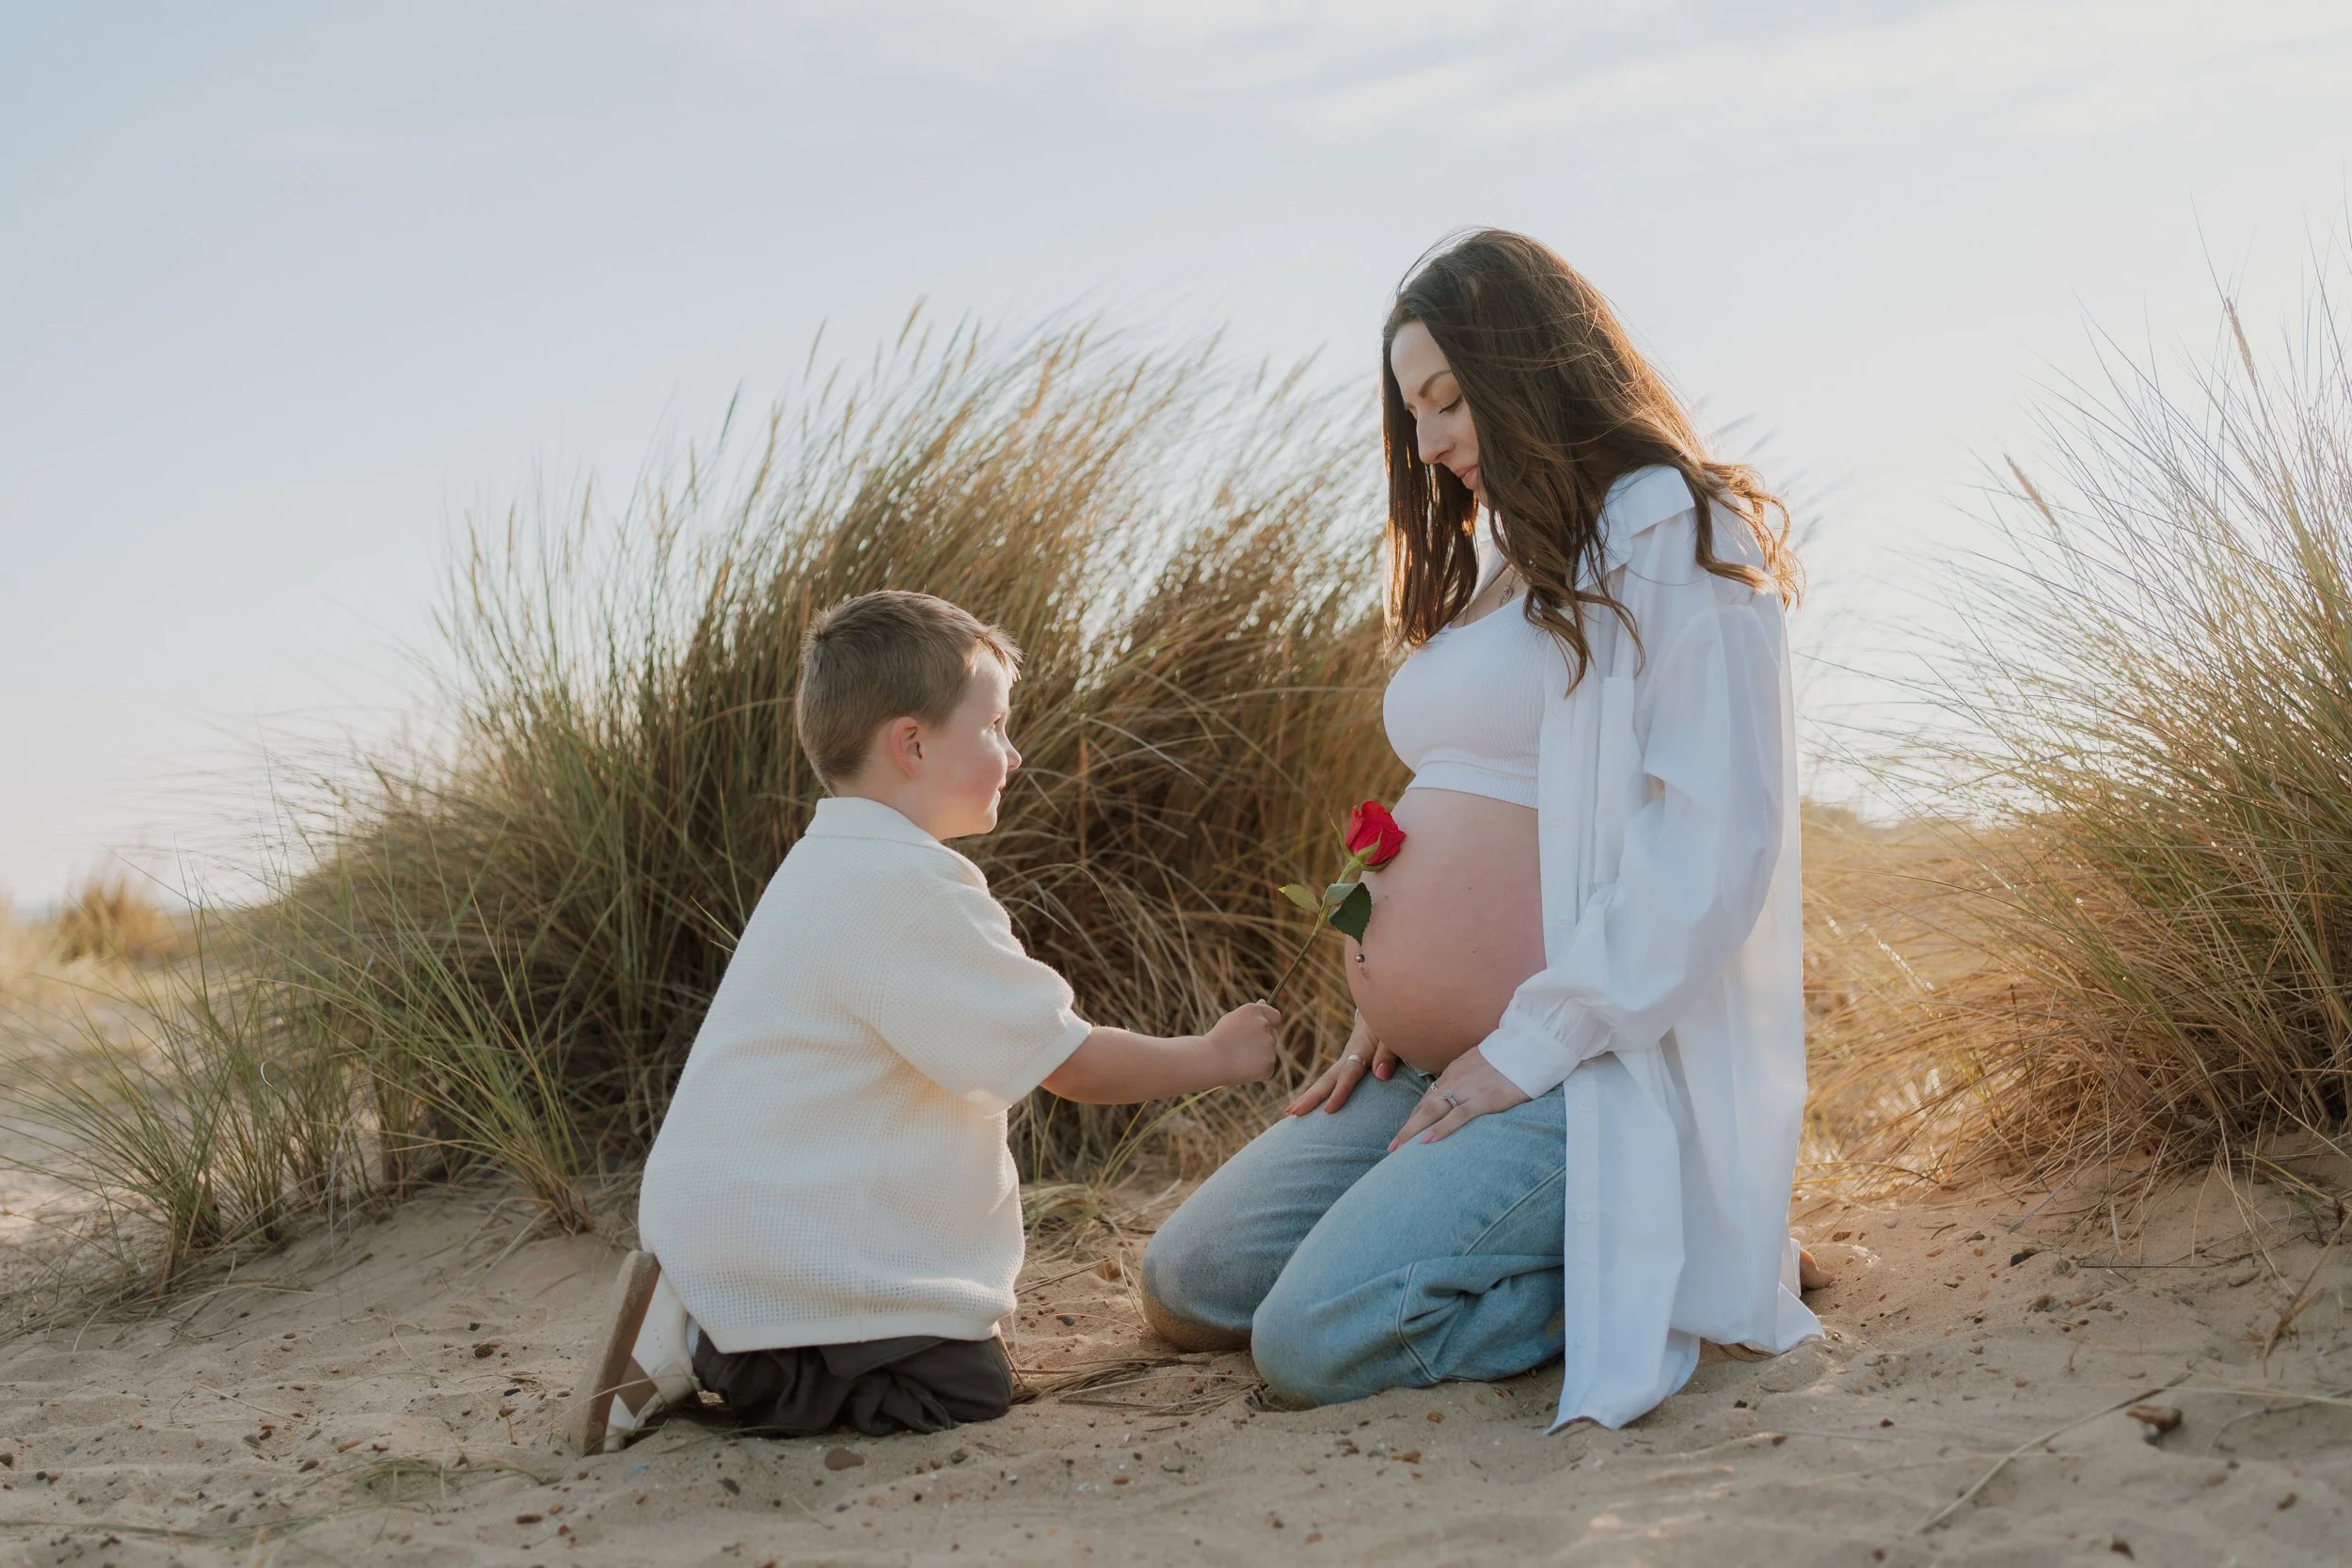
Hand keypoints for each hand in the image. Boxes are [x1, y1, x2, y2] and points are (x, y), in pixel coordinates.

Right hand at [1205, 1002, 1280, 1084]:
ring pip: (1269, 1053)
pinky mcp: (1269, 1063)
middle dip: (1260, 1043)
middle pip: (1271, 1036)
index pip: (1275, 1016)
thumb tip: (1263, 1002)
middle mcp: (1264, 1025)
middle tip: (1239, 1049)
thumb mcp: (1232, 1020)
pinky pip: (1267, 1068)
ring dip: (1258, 1058)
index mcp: (1255, 1011)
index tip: (1260, 1033)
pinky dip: (1258, 1072)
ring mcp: (1269, 1044)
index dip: (1269, 1025)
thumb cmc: (1218, 1039)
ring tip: (1238, 1059)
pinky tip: (1242, 1069)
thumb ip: (1250, 1014)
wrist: (1209, 1060)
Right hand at [1286, 1015, 1397, 1115]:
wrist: (1381, 1007)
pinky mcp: (1347, 1064)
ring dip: (1308, 1097)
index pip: (1349, 1074)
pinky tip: (1306, 1105)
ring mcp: (1345, 1060)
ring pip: (1325, 1081)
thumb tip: (1381, 1076)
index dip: (1340, 1092)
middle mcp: (1349, 1056)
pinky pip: (1331, 1081)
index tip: (1328, 1110)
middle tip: (1293, 1113)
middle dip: (1311, 1097)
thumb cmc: (1390, 1022)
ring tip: (1290, 1113)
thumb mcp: (1392, 1034)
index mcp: (1361, 1049)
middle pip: (1327, 1079)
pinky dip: (1317, 1093)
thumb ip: (1388, 1053)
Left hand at [1386, 1047, 1527, 1148]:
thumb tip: (1466, 1093)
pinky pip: (1458, 1115)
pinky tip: (1426, 1141)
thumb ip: (1471, 1077)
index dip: (1416, 1116)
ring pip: (1432, 1111)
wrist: (1531, 1044)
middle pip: (1424, 1106)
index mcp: (1456, 1070)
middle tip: (1391, 1147)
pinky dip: (1440, 1129)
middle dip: (1406, 1127)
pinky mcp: (1484, 1099)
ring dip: (1412, 1131)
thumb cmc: (1512, 1055)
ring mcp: (1469, 1089)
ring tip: (1398, 1150)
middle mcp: (1456, 1079)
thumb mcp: (1484, 1063)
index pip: (1430, 1097)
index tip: (1407, 1132)